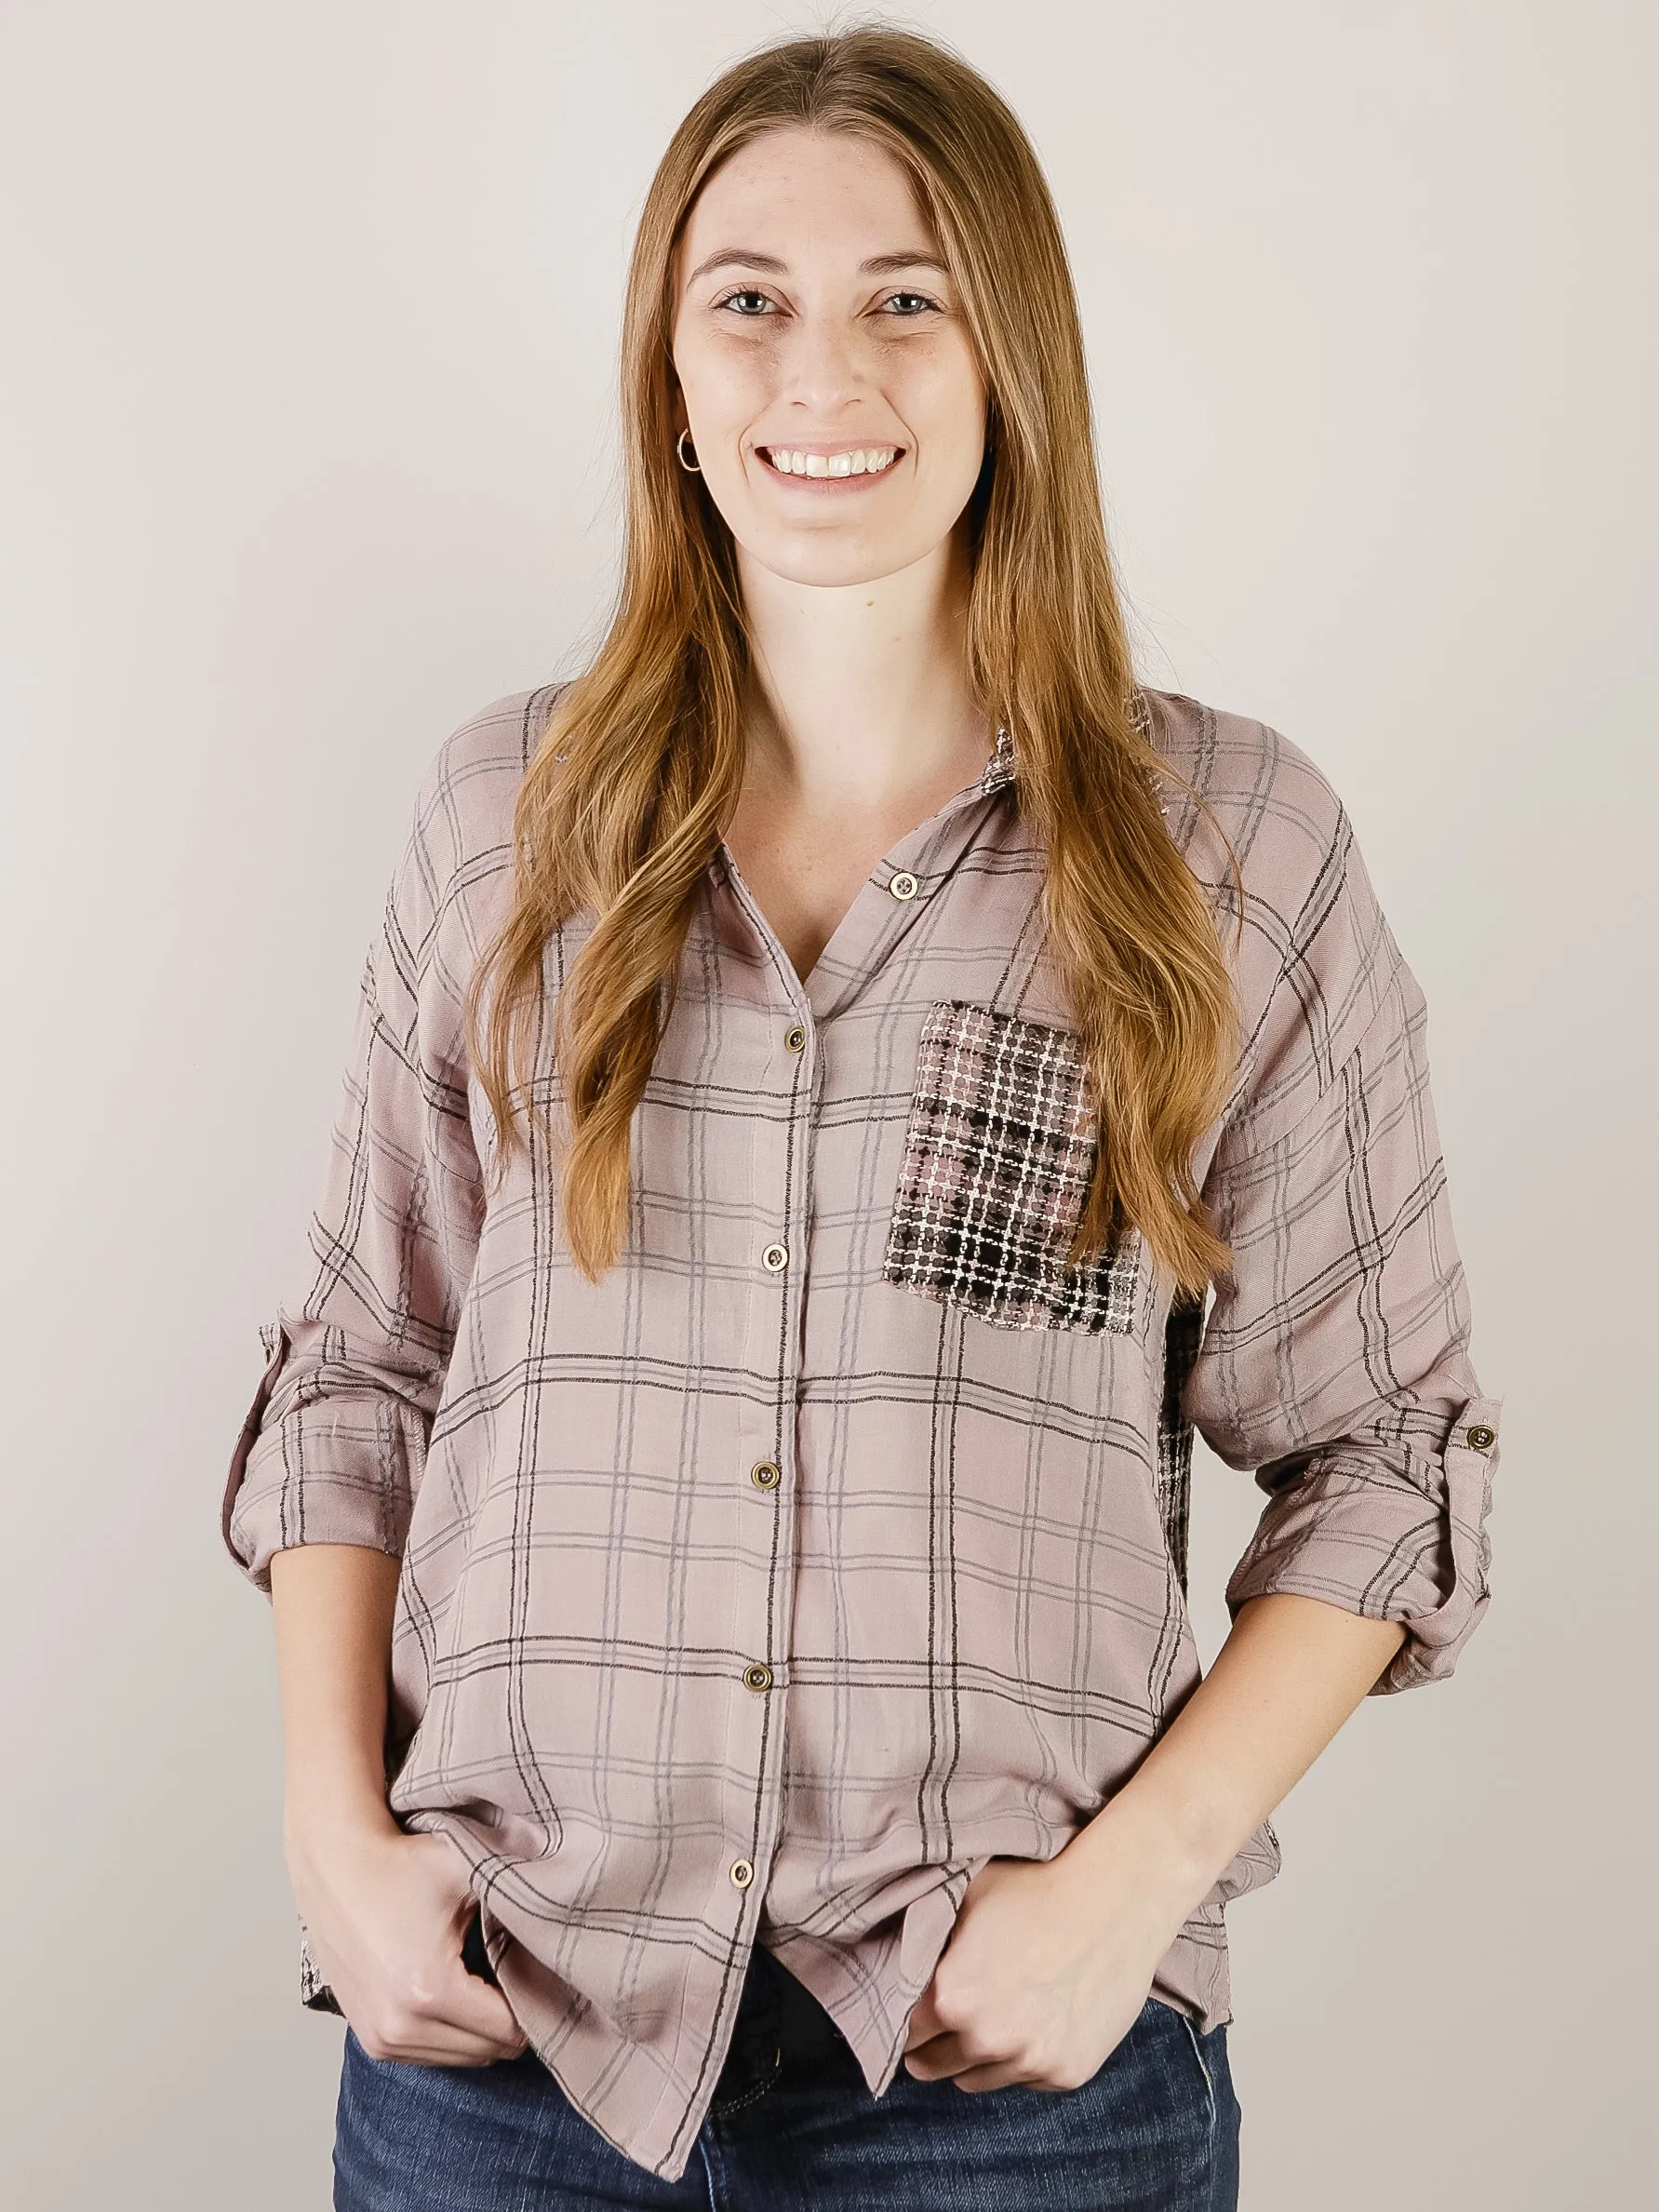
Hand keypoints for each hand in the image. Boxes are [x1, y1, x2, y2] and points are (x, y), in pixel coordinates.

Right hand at [286, 1811, 527, 2067]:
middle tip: (517, 1973)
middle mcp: (401, 2026)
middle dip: (511, 2018)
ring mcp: (382, 2039)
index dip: (534, 2001)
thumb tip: (570, 1906)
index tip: (540, 1971)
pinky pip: (432, 2056)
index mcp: (430, 1990)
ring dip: (481, 2029)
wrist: (336, 1866)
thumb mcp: (468, 1869)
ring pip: (463, 2059)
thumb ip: (519, 1889)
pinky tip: (458, 1993)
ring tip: (486, 1981)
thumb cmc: (401, 1865)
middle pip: (489, 2052)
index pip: (510, 2030)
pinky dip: (452, 2033)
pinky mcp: (371, 2041)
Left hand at [901, 1840, 1181, 2093]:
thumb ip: (926, 1937)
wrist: (1115, 1899)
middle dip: (933, 2045)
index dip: (906, 2019)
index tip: (914, 2012)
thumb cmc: (1036, 1887)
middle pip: (933, 2066)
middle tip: (945, 2022)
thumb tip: (893, 1955)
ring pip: (978, 2080)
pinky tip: (1032, 2023)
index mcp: (951, 1997)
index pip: (904, 2032)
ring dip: (976, 2058)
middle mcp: (986, 2038)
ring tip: (989, 2022)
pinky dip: (1023, 2060)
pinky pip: (1026, 2081)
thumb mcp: (965, 1897)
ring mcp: (1030, 2061)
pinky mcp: (1067, 2073)